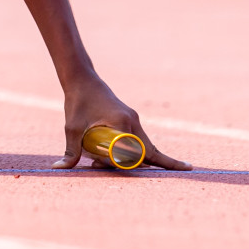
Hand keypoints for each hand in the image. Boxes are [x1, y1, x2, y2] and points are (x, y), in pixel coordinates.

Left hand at [52, 74, 188, 170]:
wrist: (82, 80)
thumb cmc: (77, 102)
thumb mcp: (72, 128)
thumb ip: (70, 150)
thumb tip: (59, 167)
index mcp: (123, 122)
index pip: (136, 152)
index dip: (132, 165)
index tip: (121, 168)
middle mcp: (133, 120)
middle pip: (151, 149)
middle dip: (167, 161)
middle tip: (189, 169)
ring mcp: (133, 119)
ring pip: (148, 143)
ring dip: (154, 156)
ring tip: (178, 165)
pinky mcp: (130, 118)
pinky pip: (141, 138)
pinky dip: (146, 149)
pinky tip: (153, 158)